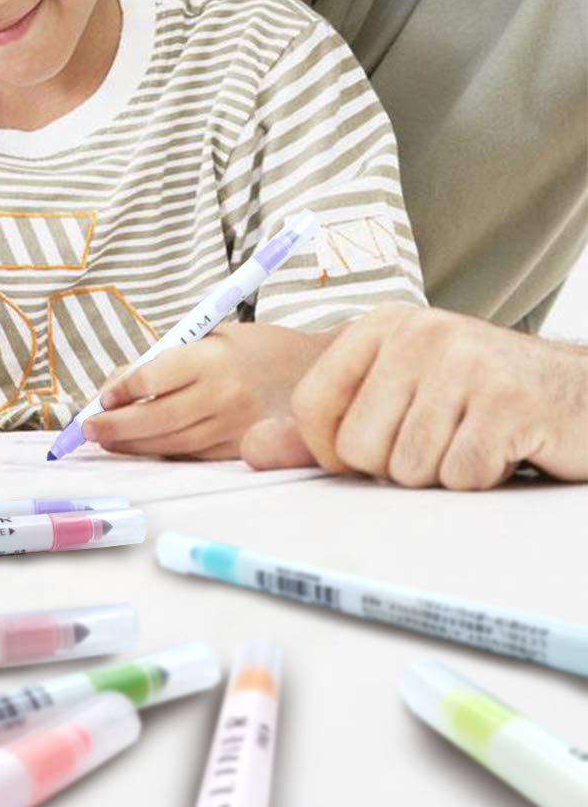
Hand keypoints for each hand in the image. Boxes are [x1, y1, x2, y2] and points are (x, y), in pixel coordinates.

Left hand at [80, 322, 335, 459]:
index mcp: (215, 356)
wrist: (317, 370)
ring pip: (170, 441)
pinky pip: (191, 454)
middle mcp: (224, 393)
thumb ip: (165, 358)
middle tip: (87, 428)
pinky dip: (161, 452)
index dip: (123, 389)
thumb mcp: (212, 335)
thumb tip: (114, 388)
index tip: (103, 397)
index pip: (155, 375)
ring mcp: (233, 425)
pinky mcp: (238, 448)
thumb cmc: (255, 348)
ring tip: (104, 440)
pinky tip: (139, 448)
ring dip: (131, 444)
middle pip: (156, 416)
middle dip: (115, 426)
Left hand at [242, 304, 587, 488]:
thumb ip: (319, 425)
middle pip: (358, 446)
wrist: (573, 392)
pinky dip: (477, 478)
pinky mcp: (510, 401)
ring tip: (467, 439)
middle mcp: (418, 334)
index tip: (367, 447)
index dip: (332, 448)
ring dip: (438, 472)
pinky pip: (459, 476)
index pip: (311, 405)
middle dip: (393, 465)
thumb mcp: (391, 396)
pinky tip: (499, 447)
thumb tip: (251, 447)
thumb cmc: (472, 398)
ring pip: (408, 467)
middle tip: (435, 438)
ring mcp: (466, 363)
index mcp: (380, 328)